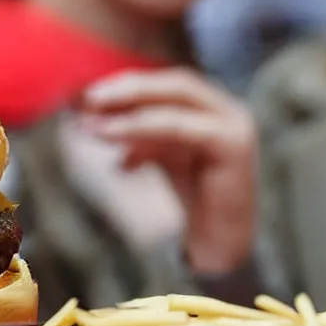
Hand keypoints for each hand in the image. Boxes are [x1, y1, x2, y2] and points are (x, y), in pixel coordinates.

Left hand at [78, 68, 256, 273]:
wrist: (221, 243)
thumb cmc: (194, 199)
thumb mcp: (162, 155)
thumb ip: (139, 133)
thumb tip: (92, 115)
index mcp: (217, 108)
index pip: (171, 81)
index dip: (131, 83)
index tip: (91, 94)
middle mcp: (231, 110)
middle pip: (176, 82)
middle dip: (130, 88)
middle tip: (89, 100)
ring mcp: (236, 126)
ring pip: (177, 101)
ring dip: (130, 111)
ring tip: (92, 125)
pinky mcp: (234, 146)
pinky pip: (181, 127)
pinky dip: (144, 129)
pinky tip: (115, 144)